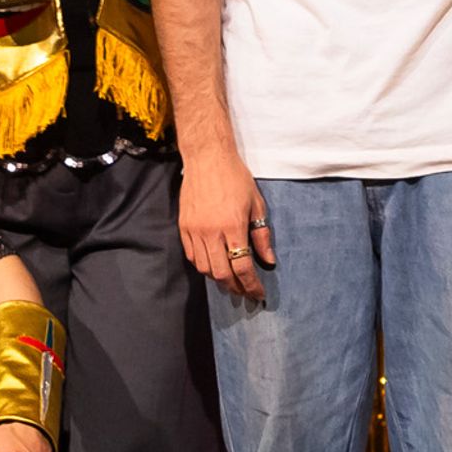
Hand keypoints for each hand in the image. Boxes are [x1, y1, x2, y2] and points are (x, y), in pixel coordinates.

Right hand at [179, 151, 272, 299]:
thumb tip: (268, 260)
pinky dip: (203, 266)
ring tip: (230, 281)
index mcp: (233, 226)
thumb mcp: (256, 204)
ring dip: (218, 279)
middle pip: (222, 274)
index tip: (258, 294)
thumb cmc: (235, 178)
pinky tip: (213, 266)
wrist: (207, 158)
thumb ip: (261, 235)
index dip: (251, 285)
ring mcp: (194, 230)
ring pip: (204, 268)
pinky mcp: (183, 227)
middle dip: (235, 287)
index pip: (243, 267)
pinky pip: (192, 256)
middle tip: (245, 292)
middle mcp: (211, 232)